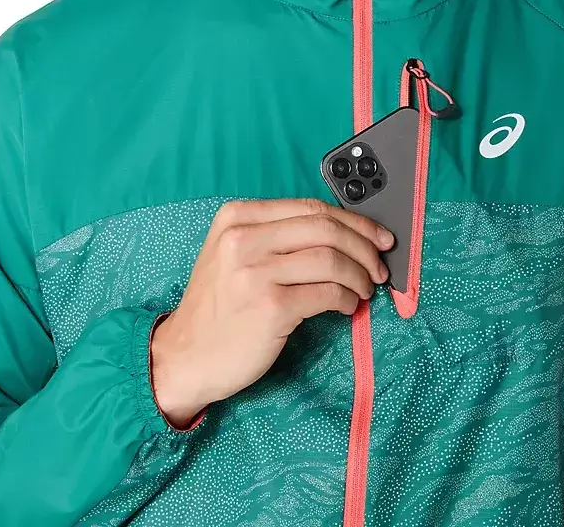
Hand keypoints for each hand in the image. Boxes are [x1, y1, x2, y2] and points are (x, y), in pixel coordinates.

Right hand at [150, 198, 393, 427]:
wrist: (183, 356)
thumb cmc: (218, 307)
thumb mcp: (233, 256)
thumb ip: (276, 237)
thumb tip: (344, 234)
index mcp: (237, 217)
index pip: (311, 207)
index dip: (353, 221)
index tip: (377, 236)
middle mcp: (243, 238)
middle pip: (326, 228)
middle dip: (364, 246)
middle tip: (379, 266)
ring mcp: (256, 272)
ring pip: (331, 259)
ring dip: (359, 275)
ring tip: (364, 290)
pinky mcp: (271, 307)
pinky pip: (327, 293)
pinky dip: (347, 299)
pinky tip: (347, 306)